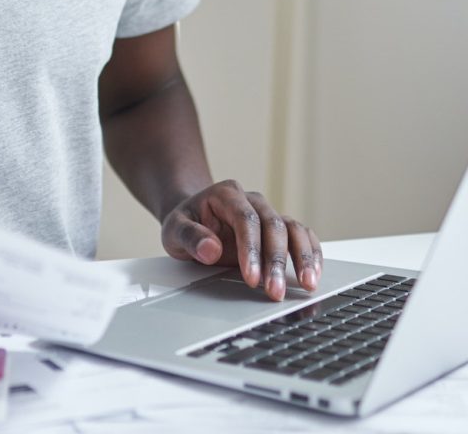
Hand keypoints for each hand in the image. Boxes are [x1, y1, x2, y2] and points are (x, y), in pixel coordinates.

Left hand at [161, 180, 321, 300]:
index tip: (251, 278)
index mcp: (226, 194)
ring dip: (302, 257)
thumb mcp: (173, 229)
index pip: (245, 218)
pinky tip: (313, 274)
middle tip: (274, 292)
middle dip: (275, 261)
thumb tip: (210, 249)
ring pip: (293, 229)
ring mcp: (268, 214)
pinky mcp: (279, 229)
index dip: (251, 248)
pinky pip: (302, 235)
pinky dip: (311, 253)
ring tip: (307, 285)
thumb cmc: (185, 223)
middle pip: (273, 225)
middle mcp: (252, 201)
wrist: (193, 218)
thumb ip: (189, 236)